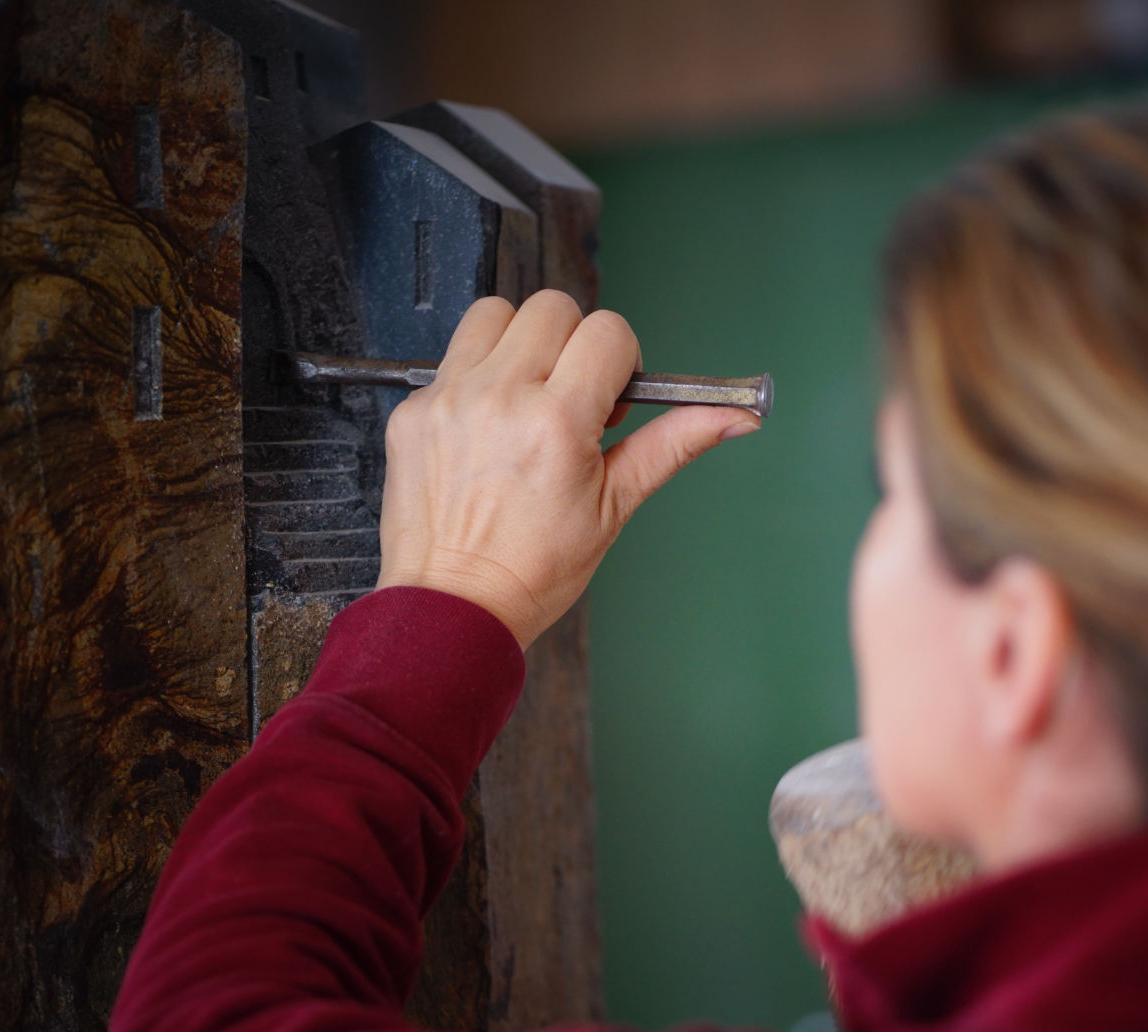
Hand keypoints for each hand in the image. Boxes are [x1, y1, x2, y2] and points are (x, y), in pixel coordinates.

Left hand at [374, 291, 760, 648]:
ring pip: (495, 314)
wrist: (453, 608)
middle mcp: (499, 398)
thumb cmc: (532, 570)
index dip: (620, 360)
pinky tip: (485, 425)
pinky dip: (475, 377)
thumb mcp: (614, 507)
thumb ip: (671, 445)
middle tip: (569, 398)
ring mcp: (449, 399)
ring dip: (518, 342)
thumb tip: (734, 416)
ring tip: (524, 397)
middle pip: (552, 308)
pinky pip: (451, 357)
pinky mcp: (413, 410)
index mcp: (556, 422)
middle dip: (572, 345)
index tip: (610, 397)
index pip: (607, 331)